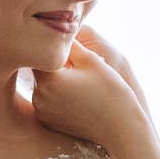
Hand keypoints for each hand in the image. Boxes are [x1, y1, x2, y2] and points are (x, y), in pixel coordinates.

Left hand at [32, 37, 146, 150]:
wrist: (120, 128)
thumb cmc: (110, 91)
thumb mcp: (91, 59)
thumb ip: (68, 43)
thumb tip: (54, 30)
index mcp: (48, 78)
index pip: (39, 53)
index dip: (52, 48)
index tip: (65, 47)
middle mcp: (39, 96)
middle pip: (39, 69)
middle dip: (52, 64)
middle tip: (75, 64)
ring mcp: (41, 110)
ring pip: (42, 84)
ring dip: (54, 79)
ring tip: (78, 81)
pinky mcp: (47, 121)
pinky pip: (46, 100)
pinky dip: (55, 95)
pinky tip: (75, 95)